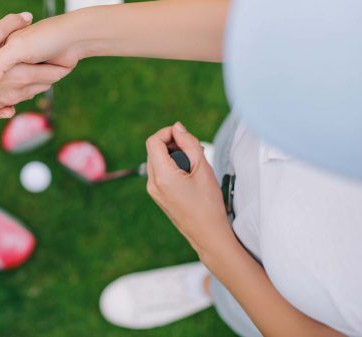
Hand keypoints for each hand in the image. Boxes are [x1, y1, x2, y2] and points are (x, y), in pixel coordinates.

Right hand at [0, 12, 70, 120]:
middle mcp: (14, 94)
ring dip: (33, 83)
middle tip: (59, 60)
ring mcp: (0, 103)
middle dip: (50, 73)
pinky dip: (16, 93)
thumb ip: (10, 24)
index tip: (68, 54)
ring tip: (39, 69)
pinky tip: (14, 83)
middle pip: (42, 85)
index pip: (52, 73)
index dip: (62, 63)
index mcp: (19, 76)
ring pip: (26, 95)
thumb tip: (28, 16)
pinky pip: (10, 103)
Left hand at [145, 122, 235, 257]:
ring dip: (173, 154)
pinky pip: (160, 172)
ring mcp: (153, 191)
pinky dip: (172, 166)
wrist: (208, 234)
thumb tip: (177, 127)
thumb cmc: (209, 204)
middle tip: (194, 149)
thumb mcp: (203, 168)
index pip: (153, 141)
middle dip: (172, 143)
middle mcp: (152, 183)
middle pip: (154, 150)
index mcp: (162, 176)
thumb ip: (189, 143)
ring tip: (195, 162)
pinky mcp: (158, 195)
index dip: (168, 132)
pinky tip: (189, 173)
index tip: (184, 135)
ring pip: (157, 160)